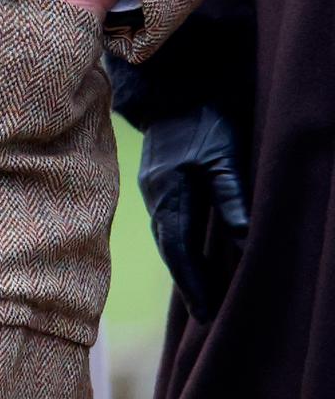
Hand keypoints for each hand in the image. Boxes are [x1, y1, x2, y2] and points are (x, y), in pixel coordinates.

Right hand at [137, 104, 249, 321]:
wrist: (172, 83)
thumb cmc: (203, 117)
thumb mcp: (224, 155)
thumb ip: (232, 198)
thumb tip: (245, 242)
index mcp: (168, 193)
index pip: (180, 250)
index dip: (195, 284)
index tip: (208, 315)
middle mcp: (154, 195)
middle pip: (171, 248)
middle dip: (188, 282)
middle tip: (205, 315)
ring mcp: (153, 186)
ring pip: (168, 236)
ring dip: (184, 265)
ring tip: (201, 292)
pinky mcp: (158, 178)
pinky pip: (168, 221)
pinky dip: (180, 244)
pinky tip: (191, 251)